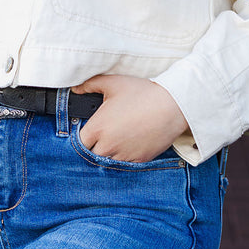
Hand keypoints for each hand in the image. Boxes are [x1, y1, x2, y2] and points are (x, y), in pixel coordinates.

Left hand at [71, 74, 188, 162]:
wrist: (172, 106)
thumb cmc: (142, 93)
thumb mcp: (113, 83)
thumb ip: (90, 85)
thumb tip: (76, 89)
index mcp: (98, 128)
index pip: (79, 143)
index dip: (82, 138)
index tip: (89, 132)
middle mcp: (108, 145)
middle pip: (91, 155)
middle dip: (95, 146)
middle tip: (104, 135)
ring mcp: (123, 155)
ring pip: (108, 162)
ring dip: (109, 154)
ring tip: (118, 140)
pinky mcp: (139, 160)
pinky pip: (125, 165)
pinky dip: (125, 157)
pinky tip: (130, 144)